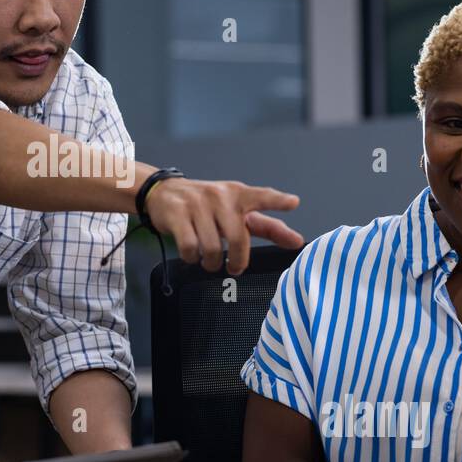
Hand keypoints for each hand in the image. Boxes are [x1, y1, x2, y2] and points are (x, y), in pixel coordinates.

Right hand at [144, 179, 303, 273]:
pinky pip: (190, 248)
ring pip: (213, 248)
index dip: (277, 200)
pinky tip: (193, 254)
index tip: (293, 203)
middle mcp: (220, 197)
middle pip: (238, 238)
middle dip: (238, 261)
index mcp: (239, 195)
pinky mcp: (178, 215)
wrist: (165, 193)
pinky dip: (192, 258)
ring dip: (212, 263)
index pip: (261, 196)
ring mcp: (197, 205)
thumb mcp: (238, 212)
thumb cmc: (208, 207)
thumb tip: (297, 241)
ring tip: (210, 260)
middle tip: (235, 267)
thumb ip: (268, 227)